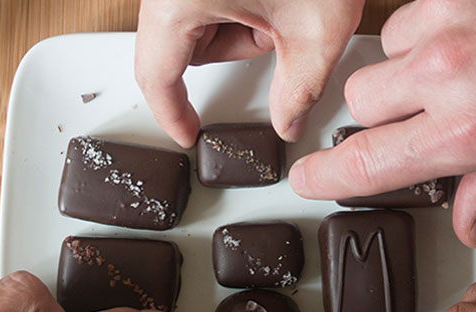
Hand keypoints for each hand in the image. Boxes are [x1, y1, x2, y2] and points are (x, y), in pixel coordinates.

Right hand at [135, 0, 365, 147]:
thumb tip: (288, 120)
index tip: (189, 131)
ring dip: (236, 21)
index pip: (157, 75)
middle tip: (275, 32)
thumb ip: (299, 89)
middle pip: (178, 43)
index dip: (174, 112)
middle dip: (231, 48)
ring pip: (191, 16)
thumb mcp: (318, 29)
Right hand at [288, 0, 475, 246]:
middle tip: (422, 125)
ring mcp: (452, 18)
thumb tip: (469, 218)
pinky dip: (434, 28)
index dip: (324, 177)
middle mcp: (449, 72)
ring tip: (463, 74)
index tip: (310, 180)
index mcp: (474, 131)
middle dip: (381, 118)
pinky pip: (417, 11)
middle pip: (360, 100)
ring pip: (386, 50)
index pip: (364, 163)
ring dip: (409, 69)